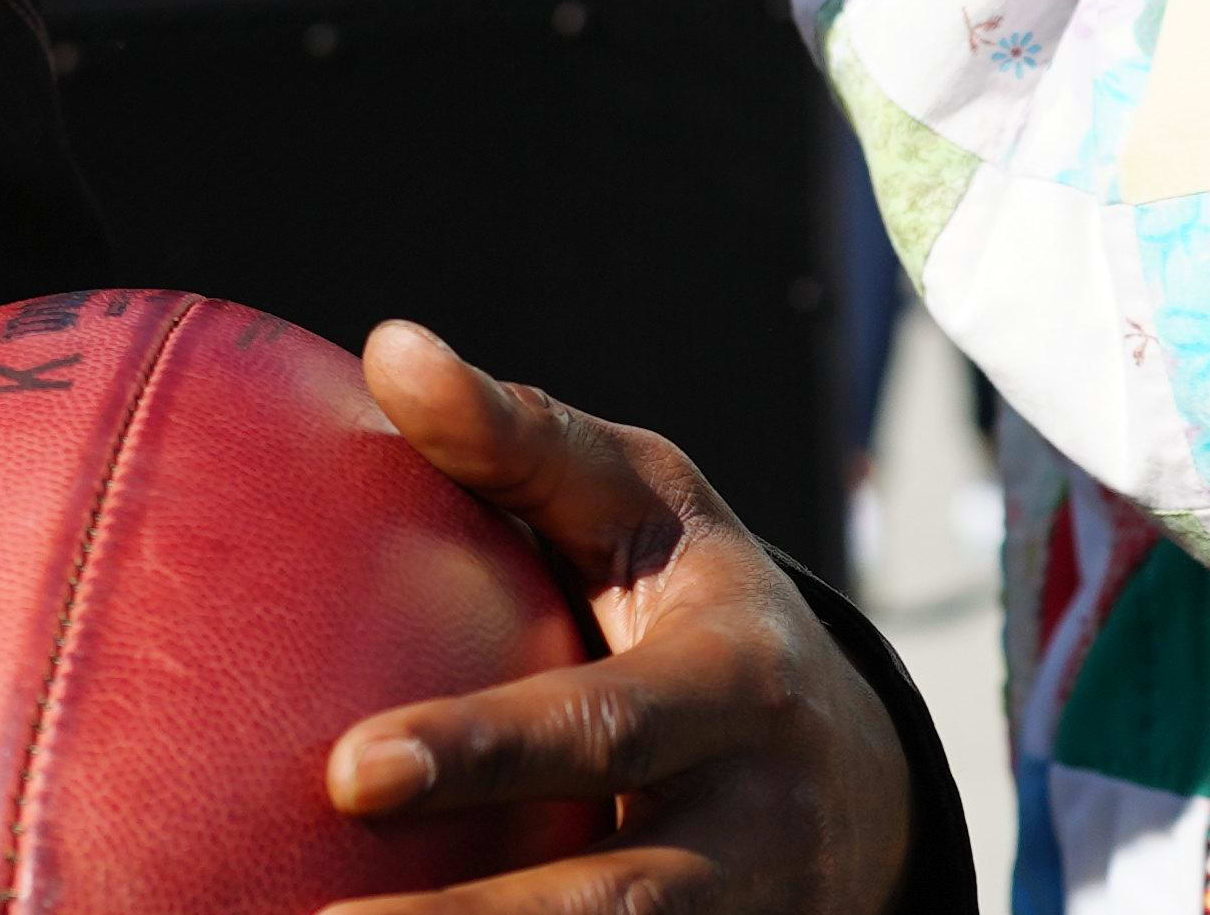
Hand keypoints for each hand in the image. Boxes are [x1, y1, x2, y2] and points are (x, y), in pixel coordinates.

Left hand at [320, 323, 908, 914]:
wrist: (863, 776)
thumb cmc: (700, 600)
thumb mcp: (646, 504)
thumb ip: (524, 439)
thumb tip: (388, 350)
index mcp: (735, 688)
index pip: (603, 728)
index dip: (485, 752)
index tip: (347, 771)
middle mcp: (752, 827)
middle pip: (620, 901)